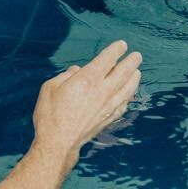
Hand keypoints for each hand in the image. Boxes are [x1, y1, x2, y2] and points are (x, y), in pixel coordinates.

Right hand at [32, 41, 142, 156]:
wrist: (58, 143)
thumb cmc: (50, 115)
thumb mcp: (50, 87)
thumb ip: (65, 76)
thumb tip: (76, 71)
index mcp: (87, 79)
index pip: (107, 59)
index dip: (116, 50)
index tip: (122, 45)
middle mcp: (102, 91)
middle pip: (123, 72)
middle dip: (132, 61)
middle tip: (137, 56)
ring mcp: (107, 106)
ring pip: (128, 88)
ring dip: (134, 78)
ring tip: (137, 72)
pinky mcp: (108, 118)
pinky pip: (124, 104)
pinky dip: (129, 96)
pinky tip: (129, 94)